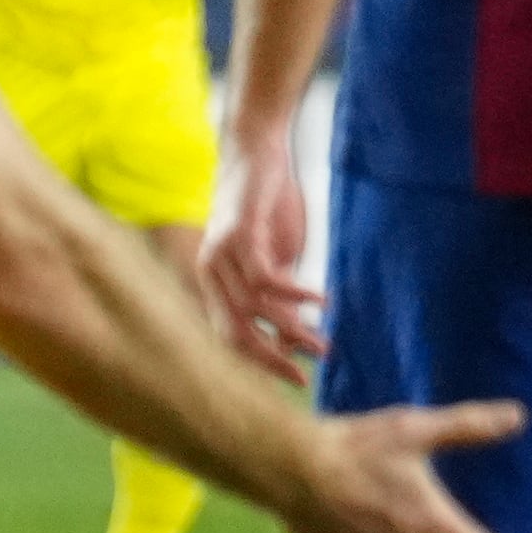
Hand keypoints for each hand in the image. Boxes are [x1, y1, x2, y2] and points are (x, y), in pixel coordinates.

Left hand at [199, 116, 323, 366]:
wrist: (258, 152)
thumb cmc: (268, 208)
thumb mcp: (277, 261)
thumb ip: (277, 299)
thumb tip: (289, 343)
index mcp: (214, 282)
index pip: (229, 336)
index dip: (258, 363)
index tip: (294, 380)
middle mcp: (209, 272)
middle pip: (235, 332)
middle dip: (270, 359)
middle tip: (306, 375)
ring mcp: (220, 253)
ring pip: (254, 309)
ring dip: (291, 330)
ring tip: (323, 344)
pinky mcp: (239, 233)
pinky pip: (265, 279)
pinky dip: (294, 296)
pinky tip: (321, 302)